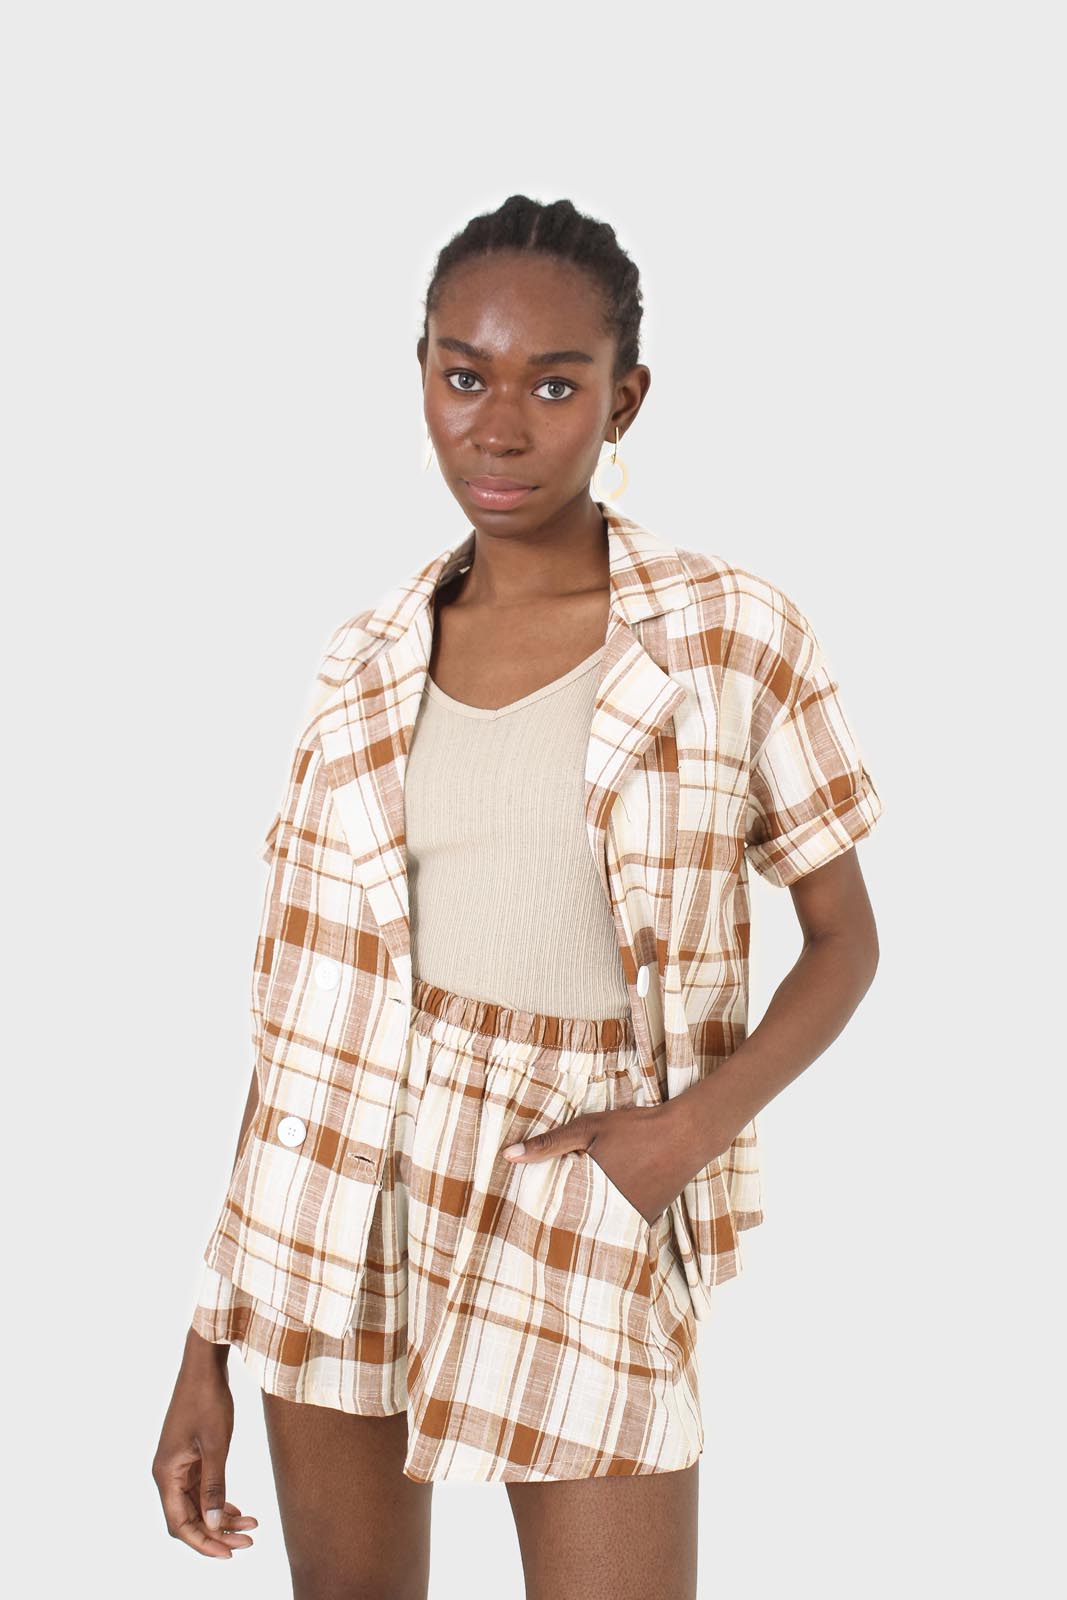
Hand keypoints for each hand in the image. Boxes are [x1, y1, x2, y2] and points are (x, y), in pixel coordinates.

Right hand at [152, 1331, 258, 1559]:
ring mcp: (178, 1465)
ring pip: (198, 1504)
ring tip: (251, 1526)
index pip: (180, 1524)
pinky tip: (238, 1509)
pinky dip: (220, 1500)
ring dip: (222, 1518)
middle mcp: (168, 1473)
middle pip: (189, 1518)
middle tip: (248, 1541)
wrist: (204, 1365)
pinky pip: (202, 1489)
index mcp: (166, 1474)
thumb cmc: (208, 1400)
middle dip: (217, 1533)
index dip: (204, 1542)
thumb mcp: (216, 1444)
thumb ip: (215, 1486)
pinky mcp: (189, 1456)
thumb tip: (216, 1524)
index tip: (230, 1553)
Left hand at [500, 1101, 692, 1228]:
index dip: (543, 1216)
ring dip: (590, 1221)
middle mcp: (613, 1215)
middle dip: (565, 1223)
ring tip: (572, 1218)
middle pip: (580, 1225)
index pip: (557, 1216)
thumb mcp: (587, 1129)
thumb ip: (549, 1144)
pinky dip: (613, 1218)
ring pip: (602, 1226)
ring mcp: (634, 1220)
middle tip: (545, 1224)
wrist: (686, 1134)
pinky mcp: (650, 1218)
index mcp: (592, 1195)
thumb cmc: (635, 1129)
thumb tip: (508, 1156)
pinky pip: (623, 1224)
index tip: (528, 1219)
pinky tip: (606, 1206)